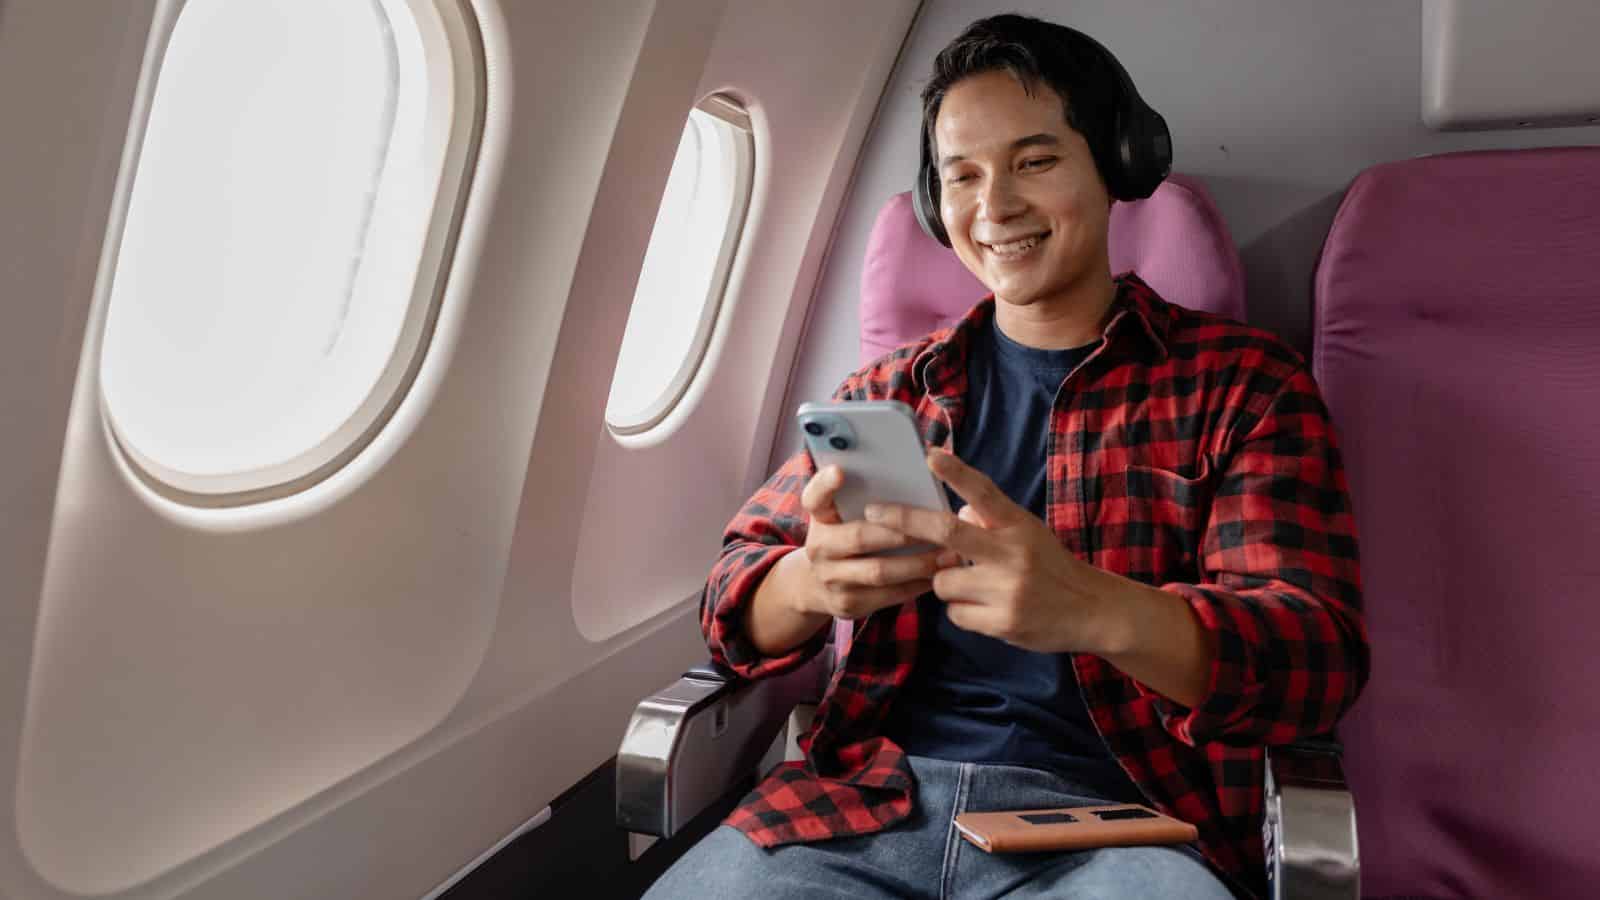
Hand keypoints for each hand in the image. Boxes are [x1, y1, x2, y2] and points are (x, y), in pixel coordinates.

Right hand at [795, 464, 950, 619]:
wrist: (815, 583)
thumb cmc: (844, 535)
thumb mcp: (841, 512)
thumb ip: (863, 493)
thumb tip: (916, 466)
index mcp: (819, 516)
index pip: (814, 497)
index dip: (825, 484)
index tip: (840, 471)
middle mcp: (819, 547)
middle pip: (860, 537)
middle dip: (902, 533)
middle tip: (937, 527)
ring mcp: (832, 579)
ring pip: (879, 571)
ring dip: (917, 563)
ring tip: (949, 554)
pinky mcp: (848, 604)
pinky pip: (888, 595)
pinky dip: (916, 584)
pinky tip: (938, 575)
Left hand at [862, 449, 1119, 653]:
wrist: (1091, 610)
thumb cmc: (1050, 565)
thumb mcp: (1027, 533)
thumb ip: (991, 520)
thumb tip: (954, 510)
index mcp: (1018, 525)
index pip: (984, 492)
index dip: (957, 473)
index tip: (930, 454)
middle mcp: (1012, 553)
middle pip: (947, 532)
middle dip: (904, 521)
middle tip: (874, 512)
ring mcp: (1007, 589)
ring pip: (943, 581)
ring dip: (947, 583)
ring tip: (976, 587)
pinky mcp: (1003, 622)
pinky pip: (955, 613)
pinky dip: (962, 611)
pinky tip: (987, 610)